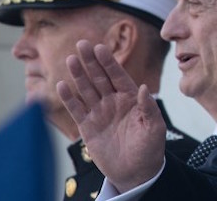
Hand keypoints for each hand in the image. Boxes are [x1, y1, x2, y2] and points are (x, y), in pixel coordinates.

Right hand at [57, 39, 165, 192]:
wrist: (136, 173)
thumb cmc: (149, 149)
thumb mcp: (154, 128)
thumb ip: (148, 108)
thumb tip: (143, 88)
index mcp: (130, 98)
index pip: (118, 75)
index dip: (108, 62)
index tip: (99, 47)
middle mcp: (113, 101)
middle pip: (99, 77)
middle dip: (91, 61)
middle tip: (81, 44)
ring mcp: (99, 112)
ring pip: (86, 90)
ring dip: (78, 75)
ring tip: (70, 60)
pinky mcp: (87, 127)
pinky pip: (76, 109)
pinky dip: (69, 98)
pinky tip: (61, 85)